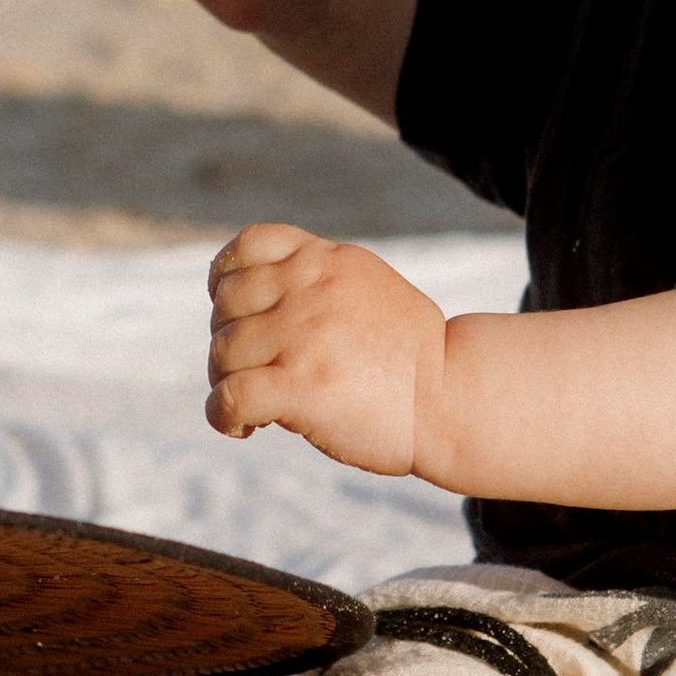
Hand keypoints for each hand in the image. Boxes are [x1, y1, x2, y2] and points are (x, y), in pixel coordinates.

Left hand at [206, 226, 445, 475]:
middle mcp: (309, 288)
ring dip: (225, 382)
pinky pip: (228, 397)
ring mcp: (302, 335)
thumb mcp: (368, 287)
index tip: (237, 314)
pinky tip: (244, 428)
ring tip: (253, 406)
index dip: (225, 281)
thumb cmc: (414, 355)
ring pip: (222, 352)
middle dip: (227, 340)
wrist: (454, 397)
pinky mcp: (300, 386)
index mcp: (326, 260)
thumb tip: (265, 298)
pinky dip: (223, 416)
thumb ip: (319, 280)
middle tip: (253, 371)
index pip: (246, 247)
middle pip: (225, 304)